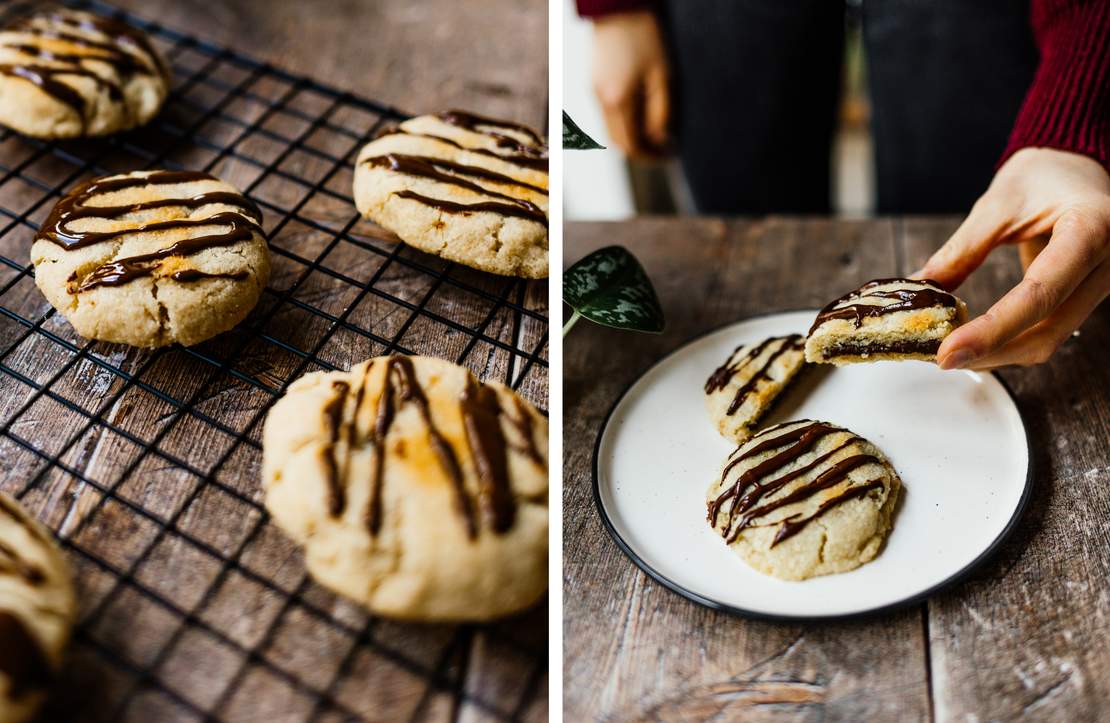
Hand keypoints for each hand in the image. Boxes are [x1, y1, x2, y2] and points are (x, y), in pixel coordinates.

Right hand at [590, 10, 669, 158]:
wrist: (620, 10)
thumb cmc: (647, 40)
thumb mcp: (664, 78)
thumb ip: (662, 114)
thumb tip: (661, 141)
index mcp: (619, 103)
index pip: (633, 146)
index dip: (652, 157)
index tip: (670, 155)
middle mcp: (602, 103)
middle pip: (619, 144)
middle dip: (642, 152)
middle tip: (664, 149)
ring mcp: (595, 95)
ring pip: (612, 132)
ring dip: (632, 138)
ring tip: (656, 134)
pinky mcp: (594, 86)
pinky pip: (608, 117)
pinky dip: (624, 124)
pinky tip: (641, 116)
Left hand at [919, 148, 1109, 369]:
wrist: (1076, 166)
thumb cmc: (1041, 176)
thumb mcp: (997, 205)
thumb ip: (962, 251)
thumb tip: (919, 289)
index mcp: (1092, 229)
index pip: (1040, 294)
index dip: (991, 330)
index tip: (948, 351)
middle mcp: (1109, 262)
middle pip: (1049, 329)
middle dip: (992, 351)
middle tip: (941, 358)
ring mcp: (1104, 282)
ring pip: (1051, 337)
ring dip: (999, 351)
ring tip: (953, 350)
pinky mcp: (1089, 294)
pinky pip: (1051, 327)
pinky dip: (1012, 338)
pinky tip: (977, 340)